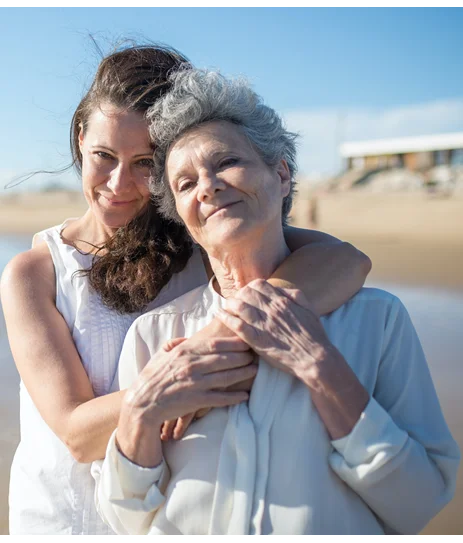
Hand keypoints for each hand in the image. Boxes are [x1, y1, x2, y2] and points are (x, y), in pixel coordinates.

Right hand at [159, 322, 255, 440]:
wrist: (143, 403)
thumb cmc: (152, 377)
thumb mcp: (162, 354)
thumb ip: (176, 344)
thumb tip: (188, 338)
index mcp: (185, 352)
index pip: (215, 344)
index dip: (233, 342)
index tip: (245, 340)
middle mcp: (191, 366)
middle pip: (224, 359)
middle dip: (243, 356)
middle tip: (256, 353)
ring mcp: (194, 384)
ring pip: (225, 377)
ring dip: (243, 373)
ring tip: (255, 370)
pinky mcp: (196, 401)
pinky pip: (220, 398)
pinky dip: (234, 397)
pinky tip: (245, 395)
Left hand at [215, 279, 334, 383]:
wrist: (313, 358)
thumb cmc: (314, 335)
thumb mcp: (309, 308)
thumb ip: (295, 295)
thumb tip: (282, 289)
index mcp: (282, 301)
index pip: (259, 284)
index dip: (250, 287)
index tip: (248, 293)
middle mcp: (270, 309)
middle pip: (246, 292)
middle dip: (239, 294)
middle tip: (235, 300)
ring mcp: (262, 324)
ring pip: (238, 305)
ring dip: (230, 303)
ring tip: (226, 306)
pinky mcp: (256, 339)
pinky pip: (235, 324)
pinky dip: (225, 317)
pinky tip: (219, 314)